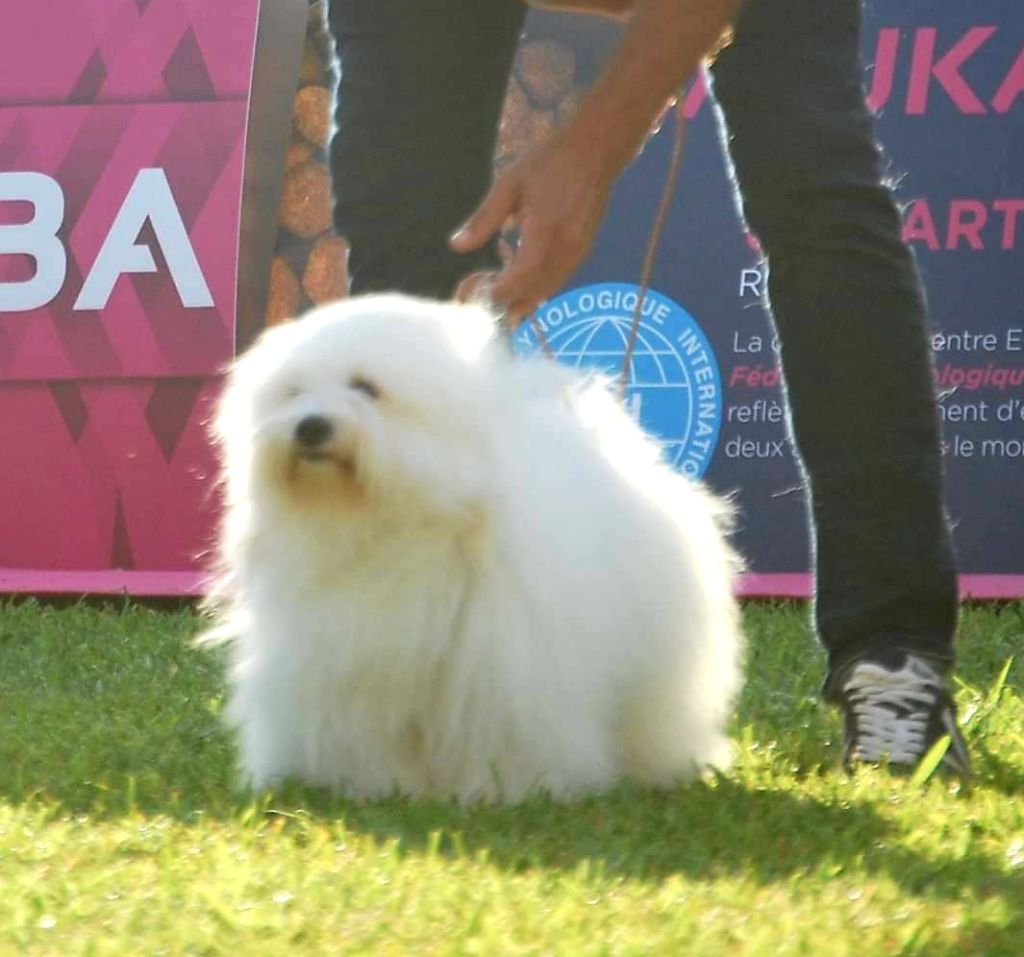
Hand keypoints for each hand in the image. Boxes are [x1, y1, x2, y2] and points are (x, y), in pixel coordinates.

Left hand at [450, 130, 616, 323]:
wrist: (595, 149)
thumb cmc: (549, 161)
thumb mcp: (508, 184)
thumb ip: (484, 219)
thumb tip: (457, 245)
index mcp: (544, 233)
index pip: (519, 279)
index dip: (499, 291)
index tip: (482, 291)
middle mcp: (565, 249)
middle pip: (534, 290)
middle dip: (511, 300)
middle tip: (488, 300)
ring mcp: (578, 252)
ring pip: (550, 288)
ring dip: (527, 298)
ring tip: (507, 303)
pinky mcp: (584, 250)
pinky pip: (561, 278)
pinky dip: (542, 286)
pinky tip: (528, 286)